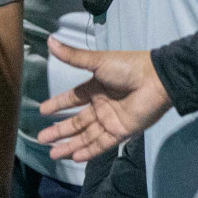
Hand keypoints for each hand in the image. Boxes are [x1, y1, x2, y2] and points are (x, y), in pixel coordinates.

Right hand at [36, 40, 171, 161]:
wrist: (155, 80)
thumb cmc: (126, 68)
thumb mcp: (97, 61)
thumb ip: (73, 56)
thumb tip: (50, 40)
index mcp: (95, 88)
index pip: (72, 99)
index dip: (58, 105)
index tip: (43, 111)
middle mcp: (101, 105)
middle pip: (76, 122)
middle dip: (59, 131)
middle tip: (41, 139)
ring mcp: (110, 120)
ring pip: (86, 136)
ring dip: (70, 145)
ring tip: (52, 154)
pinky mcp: (121, 132)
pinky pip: (102, 144)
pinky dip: (88, 151)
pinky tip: (74, 157)